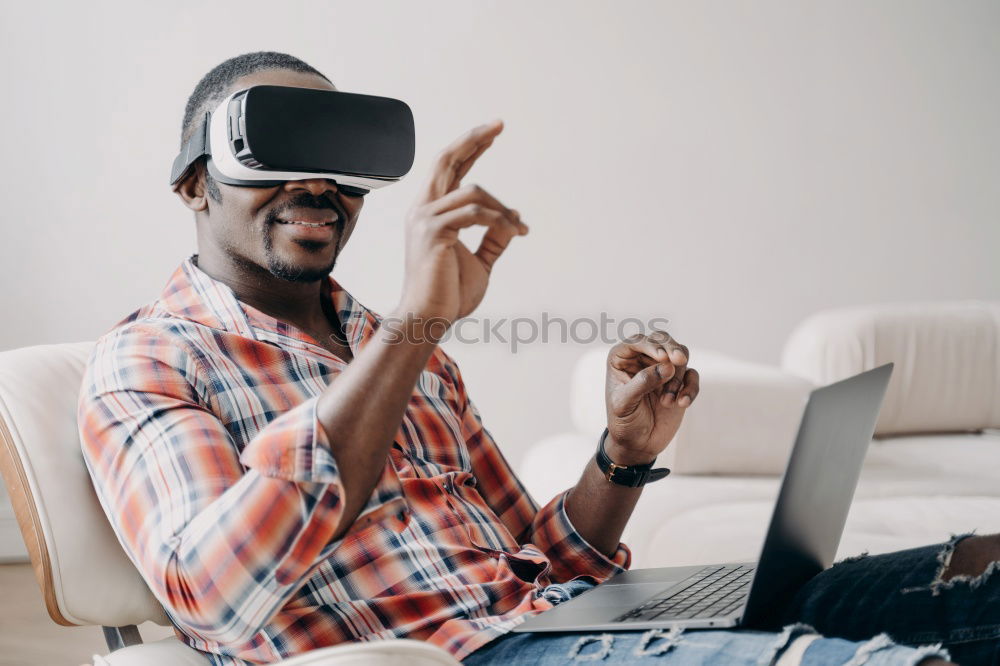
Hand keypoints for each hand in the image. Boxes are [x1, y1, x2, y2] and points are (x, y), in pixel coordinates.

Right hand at [397, 120, 528, 328]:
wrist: (430, 318)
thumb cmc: (449, 294)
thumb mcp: (480, 261)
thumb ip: (493, 239)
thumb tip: (512, 222)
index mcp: (430, 212)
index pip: (448, 168)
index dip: (470, 147)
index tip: (492, 130)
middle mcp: (422, 209)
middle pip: (447, 159)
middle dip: (474, 139)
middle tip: (499, 124)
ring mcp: (425, 218)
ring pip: (474, 191)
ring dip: (503, 208)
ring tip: (519, 228)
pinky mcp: (434, 231)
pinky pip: (476, 212)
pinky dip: (500, 220)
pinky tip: (514, 232)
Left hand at [604, 331, 699, 464]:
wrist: (637, 444)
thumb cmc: (624, 421)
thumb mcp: (624, 404)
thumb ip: (642, 383)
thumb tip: (667, 366)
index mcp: (622, 358)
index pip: (638, 341)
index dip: (651, 344)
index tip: (662, 356)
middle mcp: (643, 358)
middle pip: (663, 340)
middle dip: (672, 348)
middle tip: (679, 360)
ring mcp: (663, 369)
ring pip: (680, 357)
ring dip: (677, 378)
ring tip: (666, 402)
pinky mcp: (680, 383)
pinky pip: (692, 376)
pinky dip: (691, 388)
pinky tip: (683, 403)